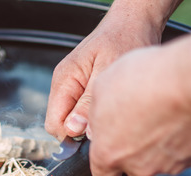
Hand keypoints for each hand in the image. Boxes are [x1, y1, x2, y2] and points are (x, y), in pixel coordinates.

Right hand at [44, 4, 166, 140]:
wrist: (135, 22)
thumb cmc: (125, 39)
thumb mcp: (108, 72)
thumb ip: (89, 103)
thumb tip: (74, 130)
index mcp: (64, 80)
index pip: (55, 124)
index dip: (73, 137)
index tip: (96, 138)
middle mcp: (64, 85)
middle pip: (62, 125)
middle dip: (81, 132)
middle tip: (108, 126)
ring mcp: (73, 87)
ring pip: (73, 120)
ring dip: (91, 124)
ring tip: (114, 113)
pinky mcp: (84, 88)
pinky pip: (83, 111)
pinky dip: (97, 115)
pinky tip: (113, 107)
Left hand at [85, 35, 190, 175]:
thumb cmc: (147, 80)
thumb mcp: (102, 85)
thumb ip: (95, 112)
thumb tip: (96, 122)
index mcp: (110, 153)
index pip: (102, 174)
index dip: (105, 159)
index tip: (110, 146)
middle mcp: (138, 166)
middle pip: (132, 165)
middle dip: (133, 146)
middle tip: (139, 118)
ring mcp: (169, 165)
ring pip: (159, 159)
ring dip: (158, 141)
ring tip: (162, 112)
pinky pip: (185, 151)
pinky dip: (183, 138)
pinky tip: (182, 115)